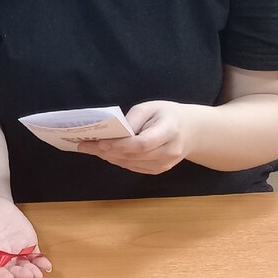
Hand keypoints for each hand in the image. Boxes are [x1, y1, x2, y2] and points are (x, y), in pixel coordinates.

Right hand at [0, 193, 50, 277]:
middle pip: (8, 270)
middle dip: (19, 274)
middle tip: (29, 275)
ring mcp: (12, 250)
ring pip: (22, 265)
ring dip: (31, 271)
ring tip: (38, 273)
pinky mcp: (24, 243)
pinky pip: (34, 255)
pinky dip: (40, 261)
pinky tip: (46, 265)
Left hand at [78, 100, 195, 174]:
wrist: (191, 131)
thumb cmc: (167, 115)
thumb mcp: (151, 107)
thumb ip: (133, 118)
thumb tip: (114, 131)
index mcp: (169, 131)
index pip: (142, 144)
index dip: (119, 145)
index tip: (100, 142)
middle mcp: (169, 152)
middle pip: (133, 156)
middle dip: (107, 151)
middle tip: (86, 146)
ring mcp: (165, 164)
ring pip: (131, 164)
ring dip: (109, 157)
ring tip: (91, 149)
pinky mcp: (159, 170)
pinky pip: (134, 167)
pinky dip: (118, 160)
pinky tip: (106, 153)